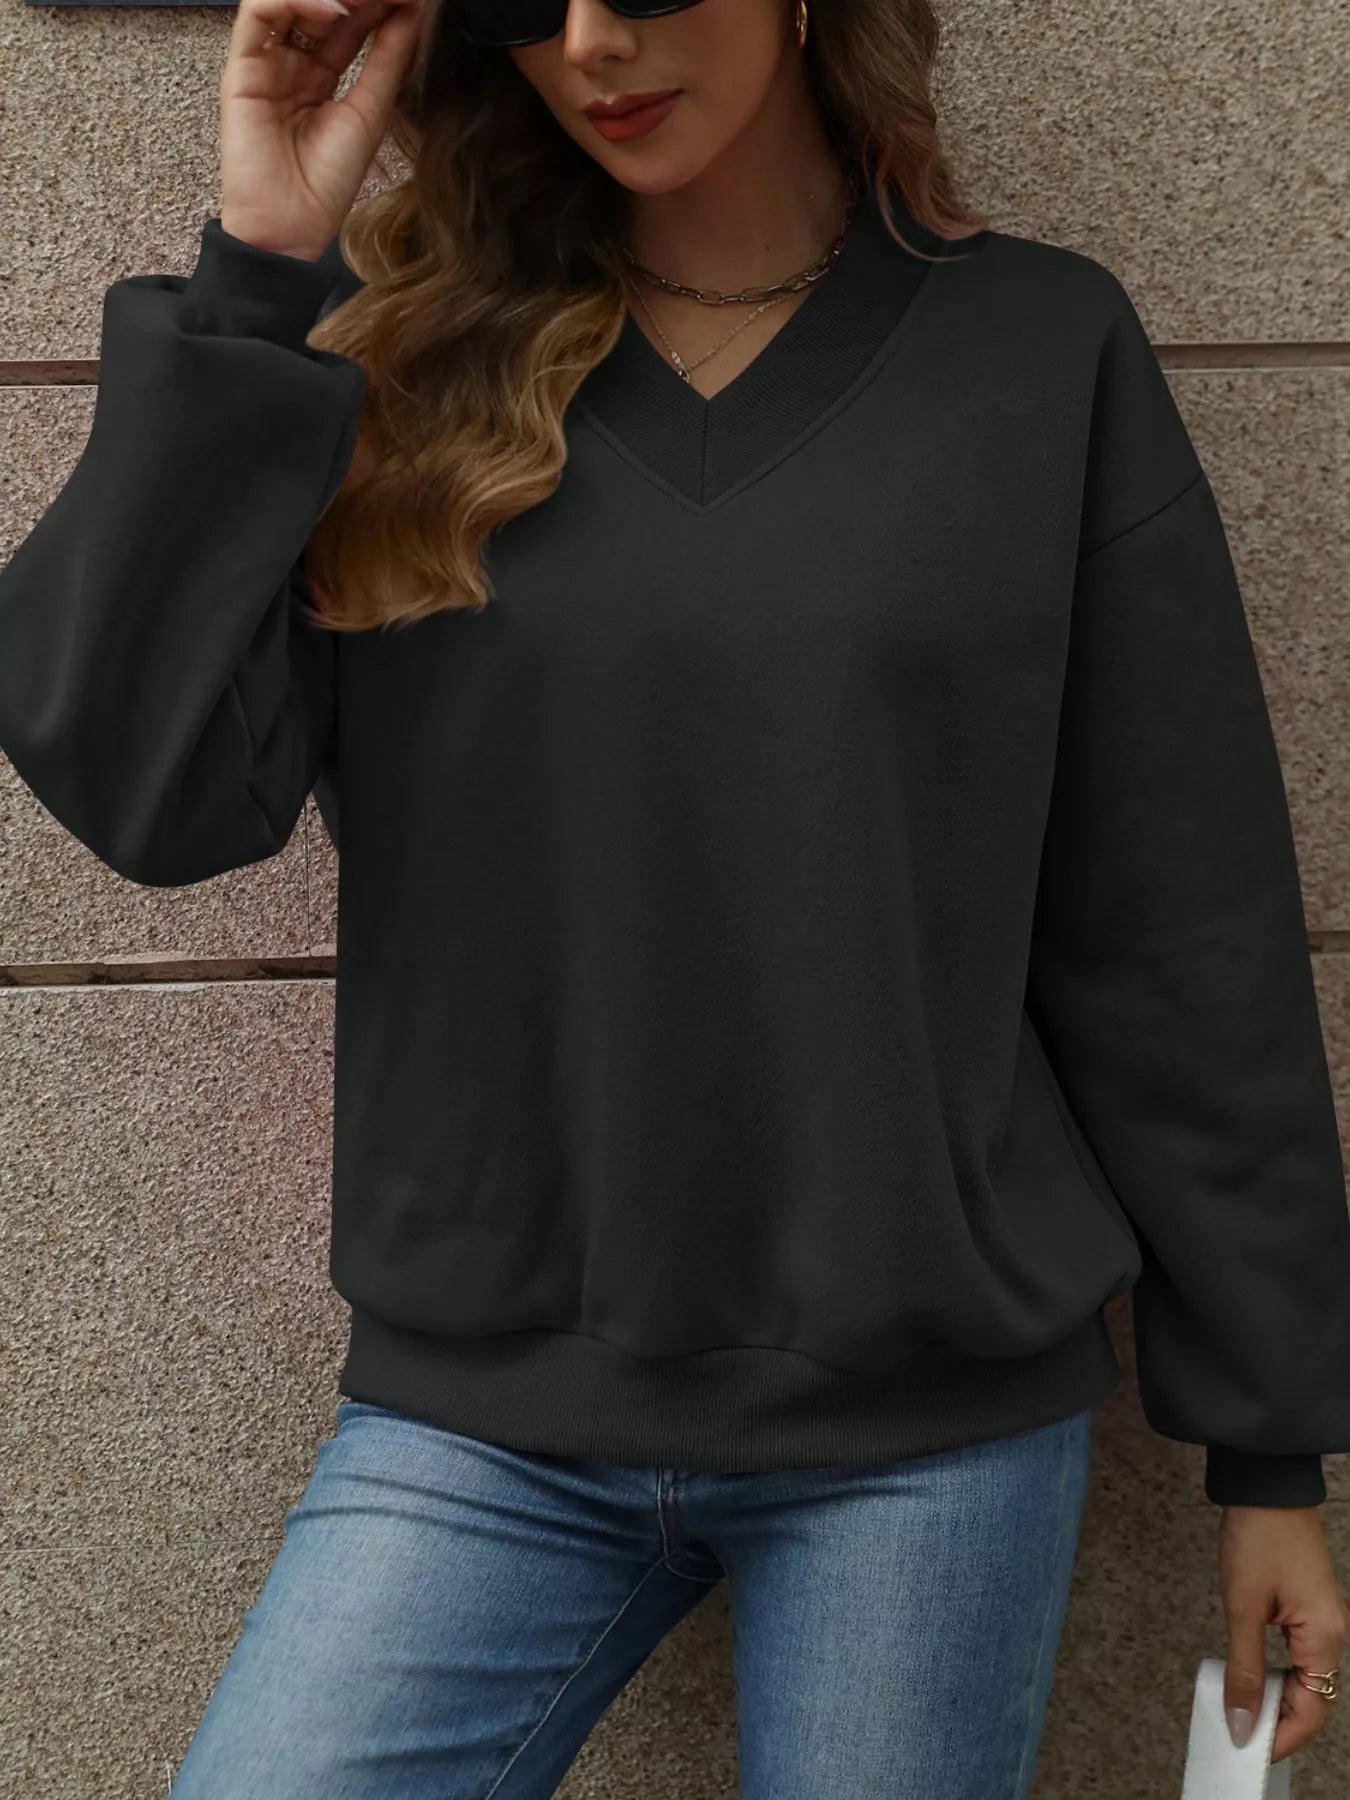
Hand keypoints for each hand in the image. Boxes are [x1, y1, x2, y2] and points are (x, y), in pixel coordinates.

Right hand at [218, 0, 423, 261]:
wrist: (291, 226)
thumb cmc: (327, 184)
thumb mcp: (370, 112)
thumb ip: (389, 60)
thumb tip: (414, 12)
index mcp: (321, 74)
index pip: (350, 21)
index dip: (379, 6)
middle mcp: (291, 62)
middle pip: (321, 3)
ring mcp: (265, 62)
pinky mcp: (241, 68)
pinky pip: (259, 12)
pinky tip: (334, 10)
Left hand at [1218, 1504, 1346, 1763]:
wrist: (1264, 1486)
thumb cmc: (1258, 1539)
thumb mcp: (1243, 1607)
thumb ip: (1244, 1669)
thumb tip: (1243, 1721)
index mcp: (1325, 1638)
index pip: (1314, 1710)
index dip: (1283, 1737)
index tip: (1250, 1750)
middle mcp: (1332, 1634)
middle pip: (1312, 1698)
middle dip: (1279, 1721)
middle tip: (1240, 1732)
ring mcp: (1321, 1619)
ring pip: (1304, 1678)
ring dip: (1275, 1697)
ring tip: (1241, 1709)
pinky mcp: (1306, 1606)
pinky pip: (1296, 1655)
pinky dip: (1275, 1671)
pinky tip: (1249, 1675)